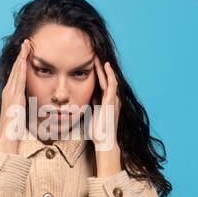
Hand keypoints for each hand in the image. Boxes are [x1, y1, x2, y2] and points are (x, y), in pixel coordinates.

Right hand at [0, 39, 30, 153]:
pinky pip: (19, 81)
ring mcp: (10, 94)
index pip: (17, 73)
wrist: (8, 139)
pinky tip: (24, 60)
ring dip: (22, 57)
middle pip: (16, 69)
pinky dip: (21, 69)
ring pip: (17, 72)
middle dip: (22, 54)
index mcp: (11, 94)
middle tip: (27, 41)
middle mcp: (8, 91)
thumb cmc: (15, 129)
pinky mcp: (14, 98)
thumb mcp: (21, 112)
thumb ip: (25, 104)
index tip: (27, 50)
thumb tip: (32, 100)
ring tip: (26, 45)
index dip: (22, 61)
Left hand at [88, 57, 121, 176]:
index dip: (96, 73)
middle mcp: (112, 98)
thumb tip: (83, 98)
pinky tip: (105, 66)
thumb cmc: (97, 131)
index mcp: (106, 101)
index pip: (101, 83)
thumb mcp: (92, 113)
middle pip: (106, 78)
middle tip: (93, 55)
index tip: (88, 64)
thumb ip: (91, 105)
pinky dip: (110, 74)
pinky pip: (112, 84)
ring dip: (104, 68)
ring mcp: (113, 99)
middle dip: (100, 67)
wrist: (104, 141)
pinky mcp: (113, 101)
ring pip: (110, 78)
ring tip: (98, 57)